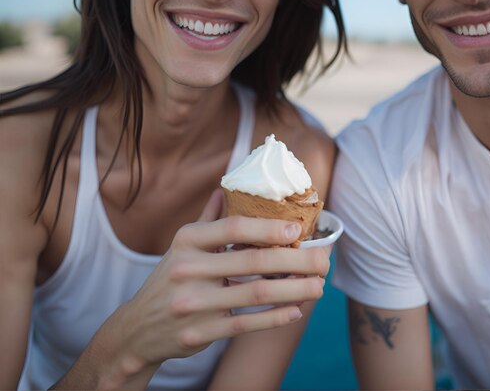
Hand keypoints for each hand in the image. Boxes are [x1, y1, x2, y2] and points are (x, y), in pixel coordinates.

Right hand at [105, 190, 328, 372]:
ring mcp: (193, 304)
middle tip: (323, 261)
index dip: (268, 227)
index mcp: (187, 240)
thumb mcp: (182, 245)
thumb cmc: (169, 279)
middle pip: (253, 262)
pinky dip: (275, 317)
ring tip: (318, 286)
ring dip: (295, 290)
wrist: (136, 329)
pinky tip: (296, 310)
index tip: (298, 229)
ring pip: (256, 294)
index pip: (233, 227)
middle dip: (295, 260)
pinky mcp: (199, 333)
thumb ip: (208, 218)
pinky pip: (246, 324)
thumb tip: (225, 187)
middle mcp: (188, 269)